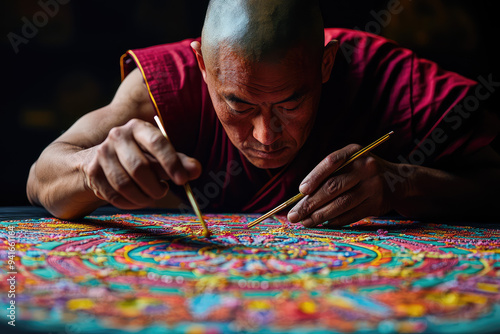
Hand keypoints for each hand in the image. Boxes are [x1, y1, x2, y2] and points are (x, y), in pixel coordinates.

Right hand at [82, 118, 201, 209]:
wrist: (98, 160)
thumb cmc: (138, 157)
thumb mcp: (159, 156)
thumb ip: (178, 162)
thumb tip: (196, 170)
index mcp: (138, 127)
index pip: (157, 142)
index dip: (171, 162)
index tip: (182, 180)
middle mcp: (117, 136)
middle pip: (139, 167)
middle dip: (155, 186)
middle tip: (163, 191)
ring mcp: (102, 153)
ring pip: (125, 184)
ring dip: (142, 197)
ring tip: (150, 196)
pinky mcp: (92, 171)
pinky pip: (114, 195)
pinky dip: (129, 203)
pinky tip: (136, 200)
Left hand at [287, 144, 395, 227]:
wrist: (398, 181)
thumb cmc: (362, 171)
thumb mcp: (351, 162)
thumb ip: (330, 173)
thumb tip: (302, 196)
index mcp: (355, 153)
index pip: (332, 162)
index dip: (315, 176)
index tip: (301, 191)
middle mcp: (366, 168)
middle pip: (333, 187)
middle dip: (310, 203)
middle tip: (294, 216)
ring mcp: (373, 187)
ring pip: (341, 204)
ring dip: (319, 215)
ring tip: (305, 222)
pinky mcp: (377, 204)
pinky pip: (351, 215)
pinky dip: (334, 220)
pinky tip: (322, 224)